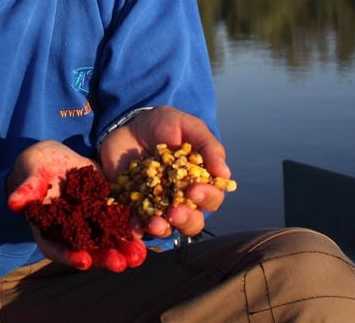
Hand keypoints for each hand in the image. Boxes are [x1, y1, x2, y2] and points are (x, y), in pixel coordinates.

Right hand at [7, 140, 145, 271]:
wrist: (55, 157)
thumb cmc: (35, 166)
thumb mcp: (30, 172)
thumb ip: (27, 188)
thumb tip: (13, 202)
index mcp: (49, 228)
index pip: (57, 247)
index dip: (69, 256)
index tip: (84, 261)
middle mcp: (71, 231)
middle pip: (87, 250)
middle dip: (104, 257)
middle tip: (121, 264)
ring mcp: (90, 221)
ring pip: (107, 239)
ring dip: (123, 249)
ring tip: (140, 256)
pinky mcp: (106, 207)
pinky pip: (120, 220)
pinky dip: (133, 228)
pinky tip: (149, 231)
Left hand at [98, 106, 231, 238]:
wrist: (129, 125)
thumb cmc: (165, 125)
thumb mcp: (187, 126)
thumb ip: (207, 145)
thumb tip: (224, 173)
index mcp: (200, 181)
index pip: (212, 197)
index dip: (207, 197)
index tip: (194, 189)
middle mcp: (182, 198)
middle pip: (193, 221)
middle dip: (186, 219)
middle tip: (175, 211)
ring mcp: (158, 205)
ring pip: (168, 229)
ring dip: (163, 229)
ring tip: (154, 223)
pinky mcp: (135, 206)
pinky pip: (138, 225)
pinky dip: (137, 228)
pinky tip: (134, 226)